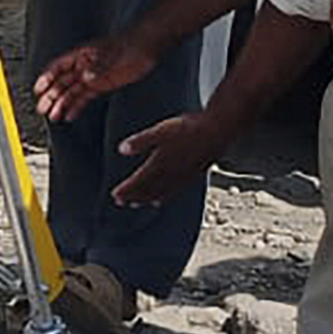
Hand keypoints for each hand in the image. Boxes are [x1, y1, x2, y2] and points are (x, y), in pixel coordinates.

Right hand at [34, 34, 155, 122]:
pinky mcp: (102, 85)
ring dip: (61, 104)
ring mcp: (93, 76)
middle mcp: (84, 66)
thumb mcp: (115, 57)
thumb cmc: (131, 45)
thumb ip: (99, 69)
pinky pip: (85, 97)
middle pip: (62, 81)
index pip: (58, 66)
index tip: (38, 89)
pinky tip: (69, 116)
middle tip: (42, 109)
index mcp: (83, 54)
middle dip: (51, 96)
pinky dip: (76, 106)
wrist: (148, 46)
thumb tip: (85, 78)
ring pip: (72, 91)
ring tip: (53, 116)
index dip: (47, 78)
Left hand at [112, 107, 231, 202]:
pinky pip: (173, 192)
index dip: (126, 190)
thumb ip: (140, 141)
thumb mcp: (160, 130)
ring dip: (146, 200)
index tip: (115, 195)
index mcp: (160, 164)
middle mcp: (170, 175)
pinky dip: (163, 198)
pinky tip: (160, 200)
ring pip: (160, 194)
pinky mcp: (191, 176)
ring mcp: (181, 177)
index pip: (139, 181)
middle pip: (148, 191)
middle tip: (121, 202)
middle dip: (133, 197)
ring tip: (136, 204)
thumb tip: (122, 149)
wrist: (217, 131)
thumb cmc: (190, 128)